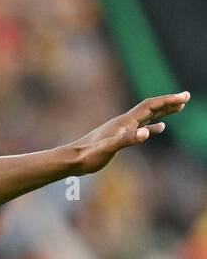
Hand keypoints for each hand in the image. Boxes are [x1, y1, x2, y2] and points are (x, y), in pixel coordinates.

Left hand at [70, 92, 189, 174]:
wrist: (73, 161)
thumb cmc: (89, 156)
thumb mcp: (109, 148)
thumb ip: (127, 140)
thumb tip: (146, 132)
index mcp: (125, 122)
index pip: (151, 106)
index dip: (168, 100)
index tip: (184, 97)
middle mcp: (124, 122)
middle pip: (151, 108)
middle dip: (169, 102)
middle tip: (186, 98)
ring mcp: (122, 130)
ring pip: (147, 117)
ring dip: (163, 112)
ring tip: (178, 109)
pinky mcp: (118, 138)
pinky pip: (140, 129)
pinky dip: (152, 128)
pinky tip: (158, 130)